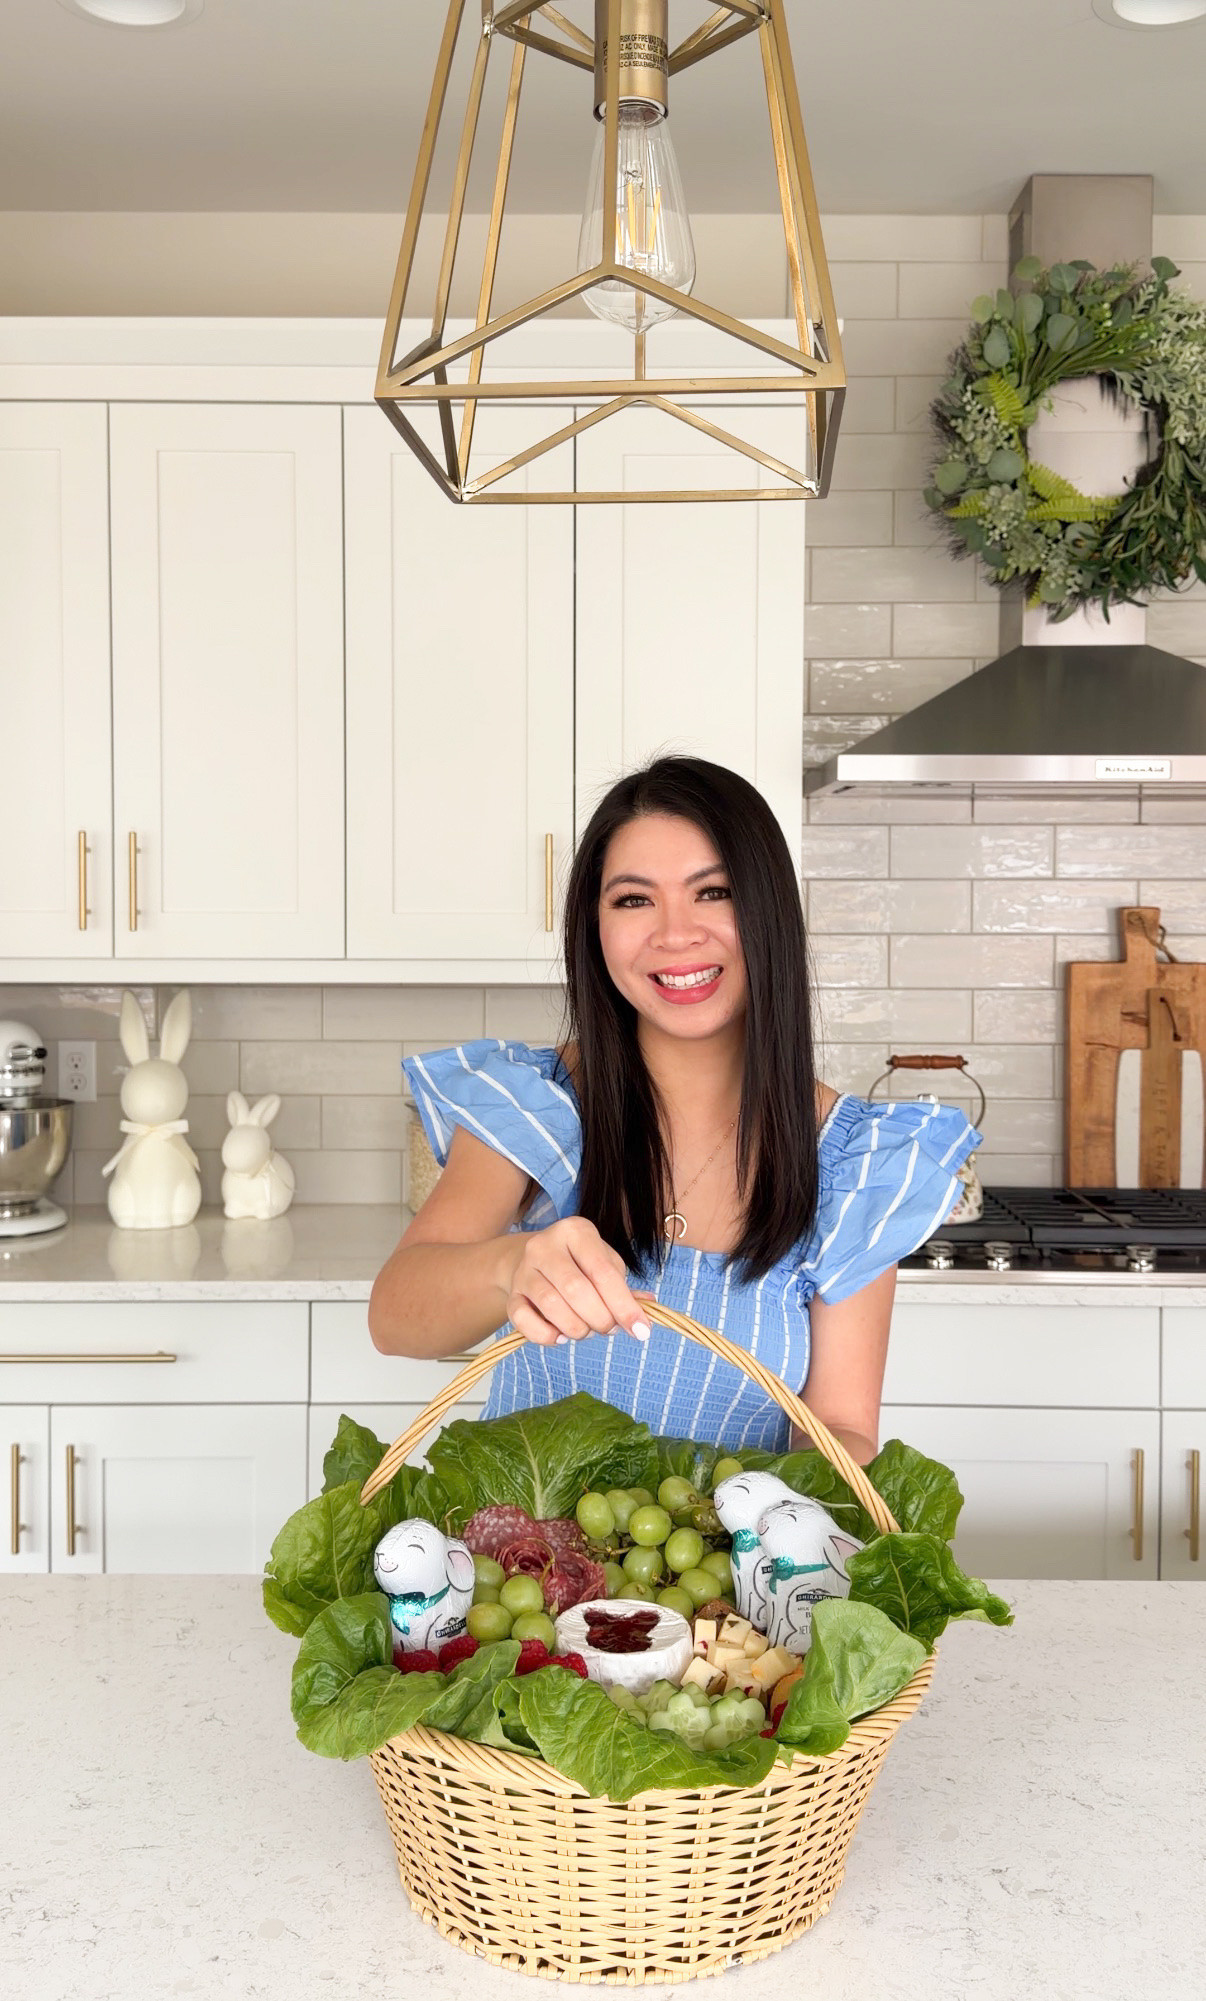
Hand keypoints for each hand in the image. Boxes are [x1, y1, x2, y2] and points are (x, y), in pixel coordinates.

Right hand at [500, 1218, 651, 1347]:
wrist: (531, 1259)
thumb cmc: (578, 1263)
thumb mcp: (605, 1263)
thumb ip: (624, 1289)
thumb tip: (645, 1315)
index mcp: (576, 1231)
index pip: (602, 1271)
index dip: (624, 1305)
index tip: (641, 1331)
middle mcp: (545, 1245)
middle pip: (576, 1289)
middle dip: (600, 1318)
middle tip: (610, 1329)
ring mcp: (524, 1270)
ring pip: (551, 1306)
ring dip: (577, 1328)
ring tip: (588, 1330)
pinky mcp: (511, 1294)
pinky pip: (524, 1321)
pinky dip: (546, 1336)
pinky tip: (561, 1335)